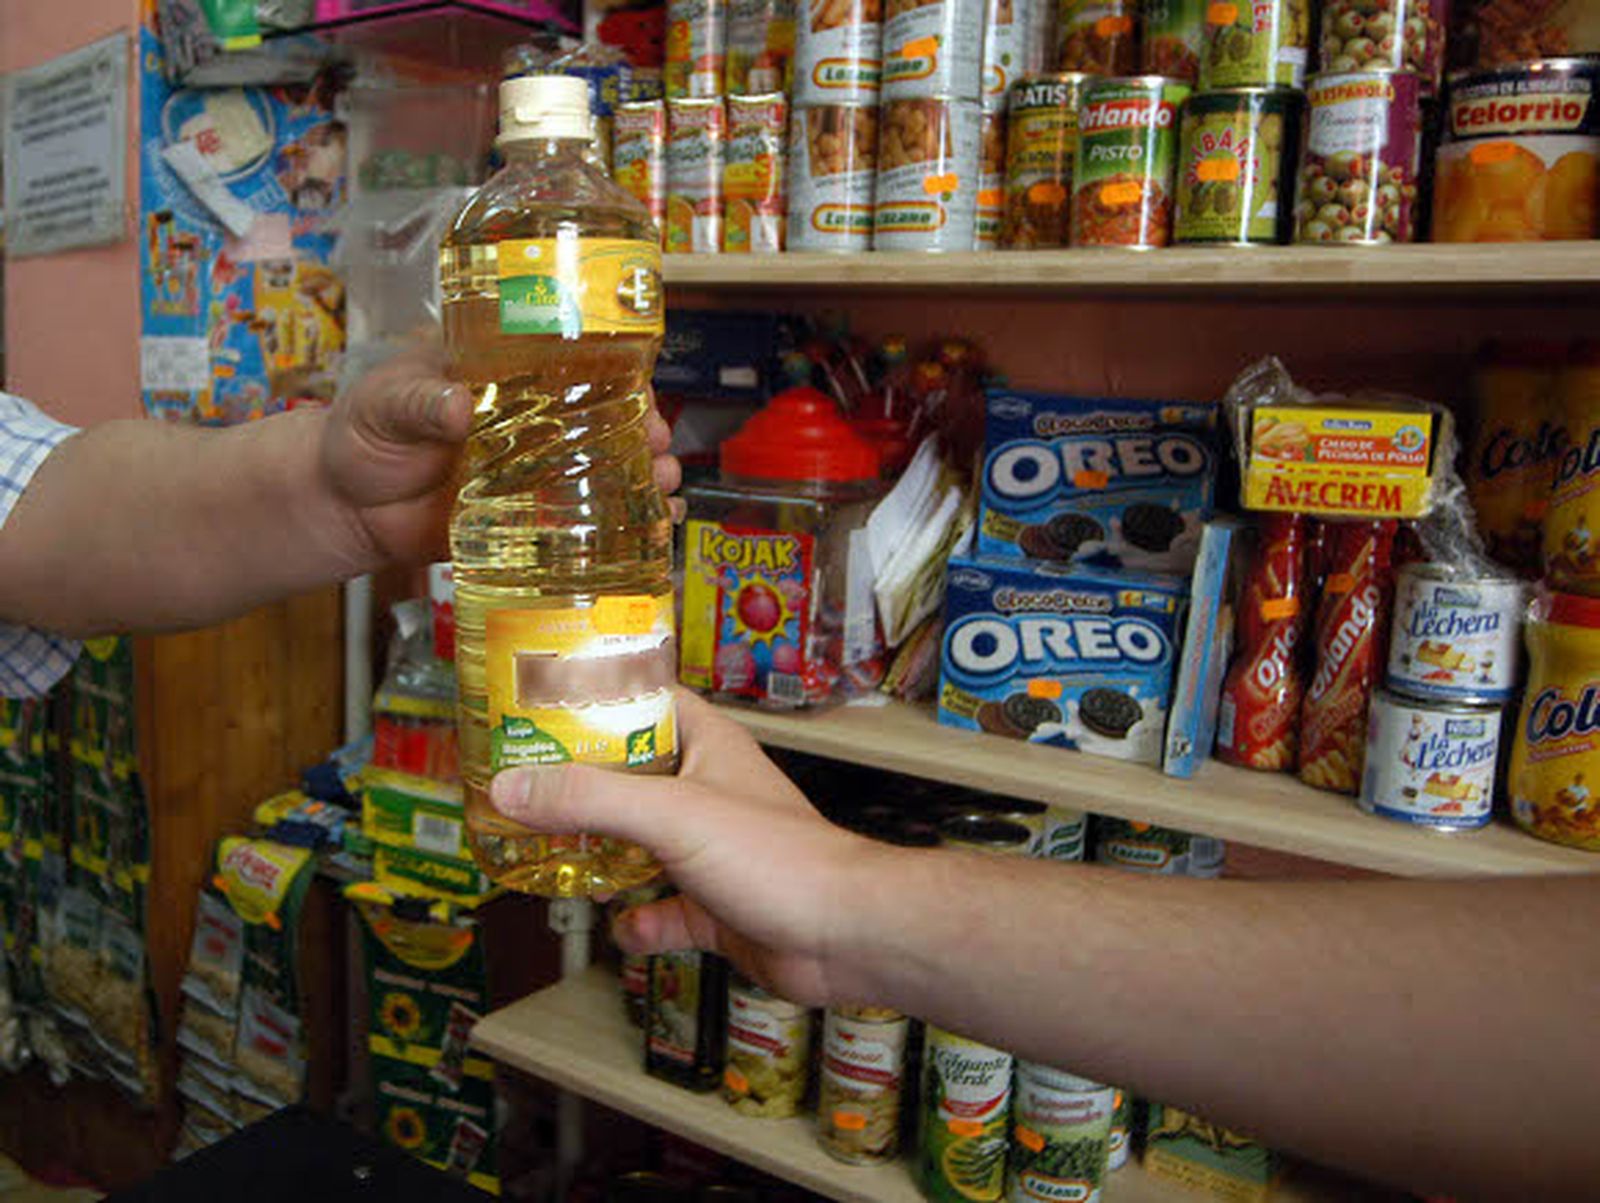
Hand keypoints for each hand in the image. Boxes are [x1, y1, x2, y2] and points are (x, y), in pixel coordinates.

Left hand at [317, 338, 681, 568]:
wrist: (340, 507)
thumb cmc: (361, 434)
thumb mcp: (385, 403)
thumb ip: (418, 402)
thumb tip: (459, 408)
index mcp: (505, 377)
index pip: (574, 365)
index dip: (618, 375)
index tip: (642, 390)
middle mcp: (531, 423)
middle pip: (606, 420)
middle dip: (645, 431)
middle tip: (658, 443)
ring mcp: (533, 474)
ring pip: (604, 471)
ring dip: (644, 477)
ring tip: (665, 486)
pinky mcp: (525, 523)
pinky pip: (581, 525)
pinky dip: (620, 528)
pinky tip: (651, 530)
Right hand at [490, 691, 884, 1005]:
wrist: (844, 936)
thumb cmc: (780, 857)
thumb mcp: (671, 813)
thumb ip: (590, 798)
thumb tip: (512, 787)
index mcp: (706, 745)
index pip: (642, 700)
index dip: (593, 698)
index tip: (536, 706)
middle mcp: (707, 791)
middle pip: (629, 777)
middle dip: (579, 789)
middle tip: (523, 793)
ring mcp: (711, 851)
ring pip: (639, 846)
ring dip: (601, 858)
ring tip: (552, 860)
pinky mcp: (716, 906)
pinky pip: (662, 910)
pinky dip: (639, 921)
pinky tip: (625, 927)